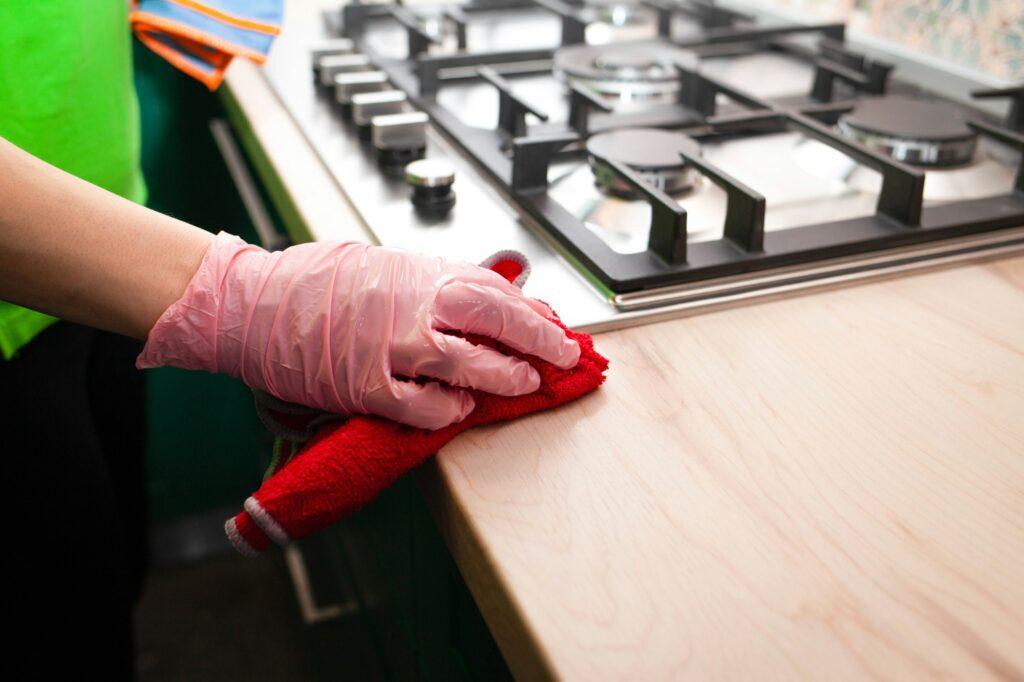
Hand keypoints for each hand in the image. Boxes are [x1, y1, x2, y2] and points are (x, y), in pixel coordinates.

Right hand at [138, 233, 579, 428]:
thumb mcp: (390, 266)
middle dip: (540, 343)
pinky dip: (449, 412)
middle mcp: (413, 306)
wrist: (254, 303)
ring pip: (469, 367)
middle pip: (497, 323)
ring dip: (504, 378)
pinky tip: (459, 409)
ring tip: (522, 384)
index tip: (561, 328)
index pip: (497, 292)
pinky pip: (424, 409)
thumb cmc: (320, 282)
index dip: (536, 314)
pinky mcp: (367, 388)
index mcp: (421, 272)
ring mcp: (391, 348)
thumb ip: (442, 283)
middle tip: (564, 359)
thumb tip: (502, 296)